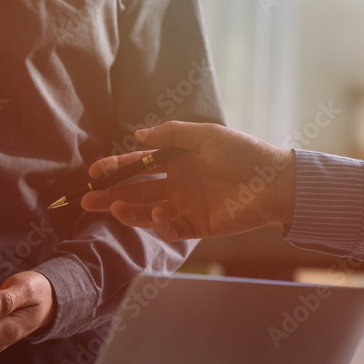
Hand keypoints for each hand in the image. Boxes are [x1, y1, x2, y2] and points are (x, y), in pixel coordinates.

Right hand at [80, 122, 295, 241]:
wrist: (276, 182)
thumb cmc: (244, 153)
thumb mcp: (206, 135)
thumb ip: (171, 135)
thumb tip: (137, 136)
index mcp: (176, 162)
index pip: (138, 166)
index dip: (116, 169)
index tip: (94, 172)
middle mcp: (176, 185)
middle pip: (135, 192)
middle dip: (110, 195)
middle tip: (87, 200)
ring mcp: (184, 207)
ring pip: (146, 212)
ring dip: (127, 211)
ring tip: (113, 208)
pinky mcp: (196, 227)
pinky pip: (170, 229)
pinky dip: (160, 224)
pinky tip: (157, 214)